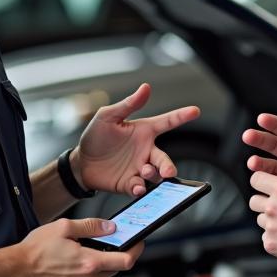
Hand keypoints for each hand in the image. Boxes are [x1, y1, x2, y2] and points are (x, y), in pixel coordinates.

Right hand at [16, 217, 143, 276]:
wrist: (17, 270)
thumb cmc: (37, 250)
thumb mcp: (65, 227)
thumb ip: (91, 226)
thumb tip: (110, 227)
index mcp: (89, 263)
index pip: (126, 261)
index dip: (136, 250)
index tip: (139, 242)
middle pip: (115, 269)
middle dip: (116, 255)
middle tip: (111, 242)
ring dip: (101, 264)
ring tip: (87, 250)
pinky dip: (88, 273)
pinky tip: (75, 262)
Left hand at [74, 83, 199, 195]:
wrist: (81, 163)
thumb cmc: (96, 136)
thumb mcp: (108, 116)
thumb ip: (128, 104)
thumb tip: (145, 87)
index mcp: (144, 132)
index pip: (167, 122)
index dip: (181, 116)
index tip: (195, 111)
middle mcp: (145, 151)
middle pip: (164, 159)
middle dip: (169, 166)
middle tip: (169, 171)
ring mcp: (139, 169)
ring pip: (156, 176)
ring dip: (155, 176)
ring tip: (145, 172)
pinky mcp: (130, 184)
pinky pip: (140, 188)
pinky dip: (140, 189)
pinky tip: (137, 187)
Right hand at [243, 112, 276, 180]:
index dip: (276, 125)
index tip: (262, 119)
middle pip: (276, 146)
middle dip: (261, 140)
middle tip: (247, 136)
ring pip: (271, 165)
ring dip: (260, 163)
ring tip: (252, 163)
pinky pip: (272, 183)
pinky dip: (263, 182)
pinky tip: (257, 181)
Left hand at [248, 131, 276, 268]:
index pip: (257, 178)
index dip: (263, 178)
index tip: (272, 182)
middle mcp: (273, 207)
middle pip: (254, 199)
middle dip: (264, 199)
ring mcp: (271, 227)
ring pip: (260, 218)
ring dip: (270, 217)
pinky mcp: (272, 244)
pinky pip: (266, 237)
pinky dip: (275, 235)